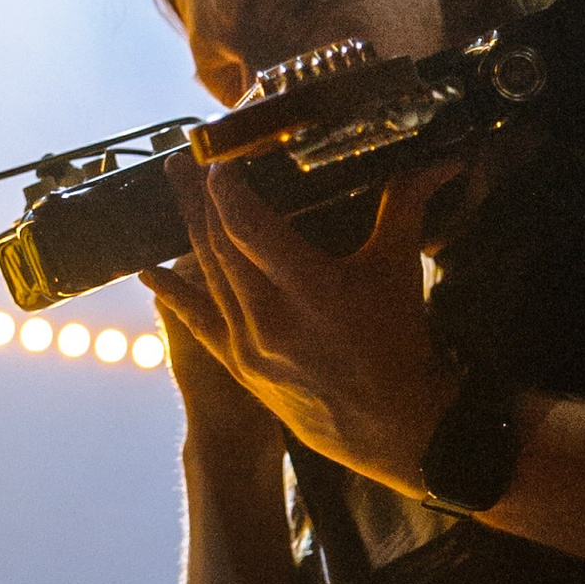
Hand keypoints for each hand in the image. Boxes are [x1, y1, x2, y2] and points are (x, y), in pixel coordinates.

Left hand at [149, 156, 457, 492]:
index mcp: (312, 291)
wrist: (392, 425)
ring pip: (207, 277)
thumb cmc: (400, 344)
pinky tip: (149, 271)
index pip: (250, 228)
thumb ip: (404, 207)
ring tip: (176, 187)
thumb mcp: (399, 270)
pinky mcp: (241, 366)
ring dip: (187, 229)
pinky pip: (199, 323)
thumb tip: (435, 161)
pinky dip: (174, 294)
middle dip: (199, 197)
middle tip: (184, 158)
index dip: (227, 190)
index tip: (216, 157)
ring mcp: (250, 347)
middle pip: (218, 246)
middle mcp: (271, 320)